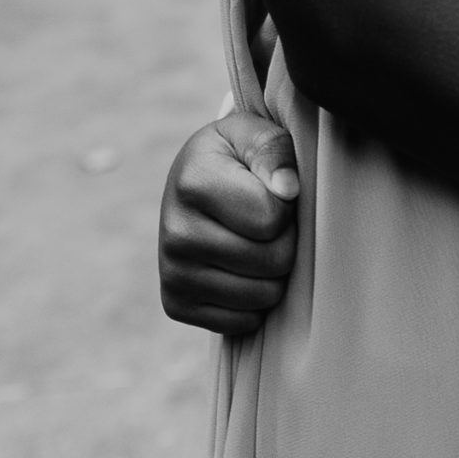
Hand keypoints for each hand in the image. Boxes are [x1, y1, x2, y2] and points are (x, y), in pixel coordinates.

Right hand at [159, 106, 299, 332]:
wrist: (195, 183)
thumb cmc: (238, 157)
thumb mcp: (256, 135)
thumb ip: (275, 151)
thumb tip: (287, 191)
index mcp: (193, 182)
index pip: (272, 218)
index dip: (287, 207)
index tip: (272, 191)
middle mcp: (174, 231)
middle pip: (272, 261)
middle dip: (285, 241)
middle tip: (268, 222)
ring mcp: (171, 272)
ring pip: (262, 296)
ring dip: (273, 273)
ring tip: (255, 243)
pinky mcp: (175, 304)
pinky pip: (243, 322)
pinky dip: (253, 302)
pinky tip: (240, 270)